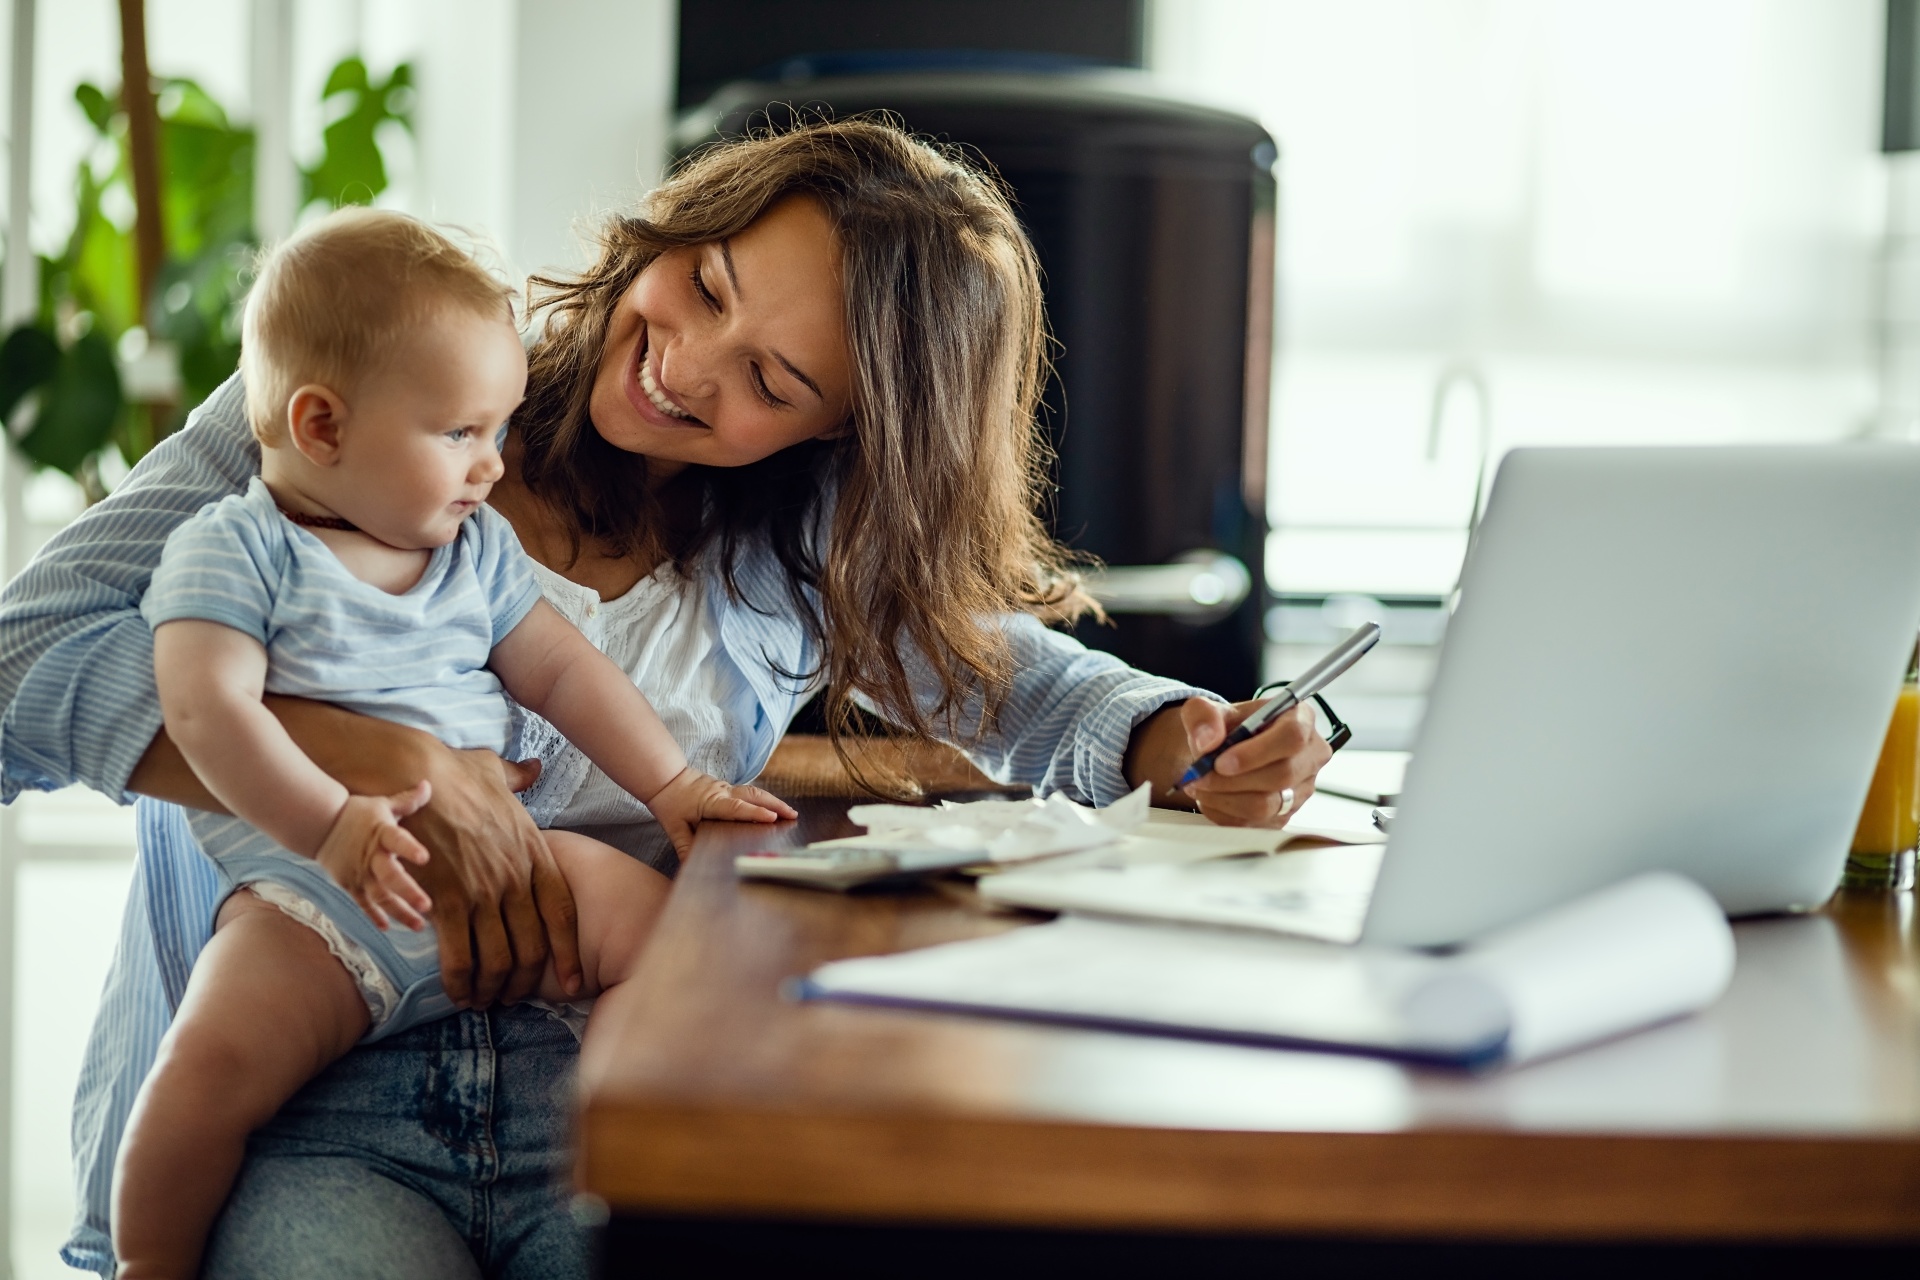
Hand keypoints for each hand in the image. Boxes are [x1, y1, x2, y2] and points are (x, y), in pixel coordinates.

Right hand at [314, 782, 434, 930]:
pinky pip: (363, 903)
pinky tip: (387, 928)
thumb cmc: (357, 813)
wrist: (319, 825)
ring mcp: (359, 873)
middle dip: (408, 892)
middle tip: (427, 905)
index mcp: (382, 833)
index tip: (425, 858)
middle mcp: (371, 856)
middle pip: (390, 876)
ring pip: (380, 896)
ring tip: (418, 924)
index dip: (410, 848)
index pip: (397, 839)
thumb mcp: (382, 804)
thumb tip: (429, 785)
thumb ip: (407, 800)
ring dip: (399, 912)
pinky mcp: (350, 884)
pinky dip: (374, 916)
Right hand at [401, 746, 583, 1005]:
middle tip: (512, 997)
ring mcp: (483, 891)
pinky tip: (456, 991)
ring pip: (499, 959)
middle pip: (533, 947)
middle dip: (525, 982)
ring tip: (482, 1000)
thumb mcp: (496, 772)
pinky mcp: (448, 900)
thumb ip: (518, 778)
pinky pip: (459, 956)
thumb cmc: (453, 773)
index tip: (573, 981)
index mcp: (534, 853)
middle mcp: (515, 878)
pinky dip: (459, 981)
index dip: (568, 954)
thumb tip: (533, 769)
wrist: (416, 774)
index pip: (562, 914)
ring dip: (491, 988)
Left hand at [647, 767, 796, 859]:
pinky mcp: (727, 788)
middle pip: (754, 795)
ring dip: (773, 801)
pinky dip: (764, 799)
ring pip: (754, 792)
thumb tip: (689, 867)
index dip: (755, 813)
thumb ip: (684, 846)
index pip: (736, 808)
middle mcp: (723, 792)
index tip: (772, 818)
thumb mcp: (673, 827)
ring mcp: (726, 788)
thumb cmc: (669, 802)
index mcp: (711, 801)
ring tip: (790, 812)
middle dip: (775, 805)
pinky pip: (749, 793)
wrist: (665, 778)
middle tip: (792, 815)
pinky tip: (773, 808)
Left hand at [1127, 697, 1331, 827]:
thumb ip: (1202, 716)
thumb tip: (1207, 741)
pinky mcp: (1285, 815)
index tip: (1220, 761)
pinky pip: (1255, 823)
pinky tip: (1209, 798)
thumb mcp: (1205, 709)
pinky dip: (1224, 813)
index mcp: (1300, 718)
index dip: (1256, 752)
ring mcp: (1301, 789)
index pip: (1292, 736)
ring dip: (1224, 799)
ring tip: (1199, 786)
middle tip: (1200, 777)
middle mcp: (1309, 755)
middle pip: (1282, 775)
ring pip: (1267, 805)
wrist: (1222, 752)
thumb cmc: (1224, 727)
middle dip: (1232, 780)